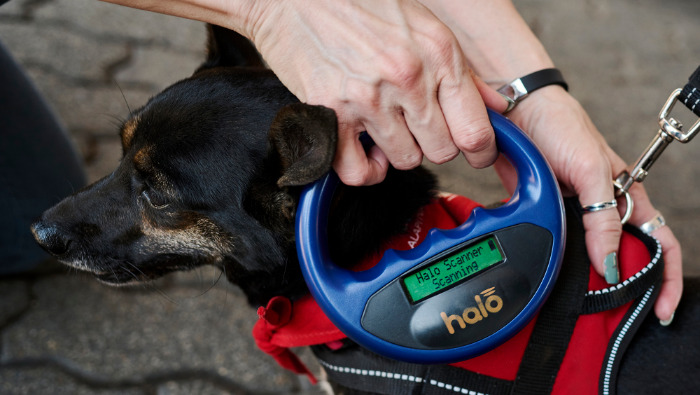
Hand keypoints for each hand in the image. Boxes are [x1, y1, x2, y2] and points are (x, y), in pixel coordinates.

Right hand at [251, 0, 506, 184]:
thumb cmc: (357, 4)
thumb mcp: (423, 24)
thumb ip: (458, 70)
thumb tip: (495, 108)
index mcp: (439, 53)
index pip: (476, 130)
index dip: (480, 151)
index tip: (474, 155)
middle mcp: (408, 77)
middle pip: (441, 151)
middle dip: (431, 144)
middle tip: (414, 126)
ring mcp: (369, 97)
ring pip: (404, 161)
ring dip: (396, 151)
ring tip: (383, 127)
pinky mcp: (331, 113)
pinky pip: (358, 171)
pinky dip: (365, 170)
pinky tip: (363, 149)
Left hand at [503, 86, 680, 321]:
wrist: (516, 114)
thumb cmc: (562, 127)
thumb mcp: (591, 171)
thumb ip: (602, 217)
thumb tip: (609, 263)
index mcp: (628, 197)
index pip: (658, 243)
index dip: (665, 277)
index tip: (662, 309)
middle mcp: (604, 209)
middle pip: (624, 257)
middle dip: (626, 287)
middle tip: (618, 316)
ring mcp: (574, 215)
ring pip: (588, 257)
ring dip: (588, 281)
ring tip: (586, 306)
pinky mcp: (547, 215)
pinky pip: (557, 247)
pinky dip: (558, 265)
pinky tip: (554, 280)